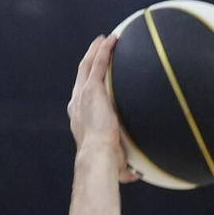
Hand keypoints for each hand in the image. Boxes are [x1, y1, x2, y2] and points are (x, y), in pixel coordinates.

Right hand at [67, 34, 137, 183]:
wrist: (98, 156)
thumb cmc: (105, 164)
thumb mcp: (115, 164)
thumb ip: (124, 166)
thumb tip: (136, 175)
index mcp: (80, 119)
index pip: (82, 98)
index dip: (87, 86)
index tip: (93, 80)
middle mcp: (77, 104)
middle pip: (81, 76)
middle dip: (88, 61)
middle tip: (96, 50)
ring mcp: (83, 94)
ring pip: (87, 66)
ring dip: (94, 51)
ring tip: (103, 40)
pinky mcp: (92, 89)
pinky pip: (98, 64)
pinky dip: (103, 51)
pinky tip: (111, 39)